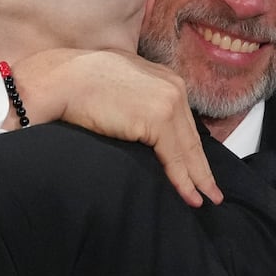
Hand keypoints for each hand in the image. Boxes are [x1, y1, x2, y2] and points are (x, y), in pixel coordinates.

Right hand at [13, 48, 220, 205]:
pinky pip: (176, 159)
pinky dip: (184, 181)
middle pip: (191, 136)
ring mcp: (168, 103)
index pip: (184, 120)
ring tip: (207, 199)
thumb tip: (137, 118)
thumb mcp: (120, 83)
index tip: (199, 166)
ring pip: (188, 150)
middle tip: (212, 190)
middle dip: (202, 166)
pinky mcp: (158, 120)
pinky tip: (192, 197)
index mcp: (165, 77)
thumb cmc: (79, 82)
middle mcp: (173, 87)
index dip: (192, 146)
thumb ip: (137, 96)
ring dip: (198, 178)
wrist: (63, 80)